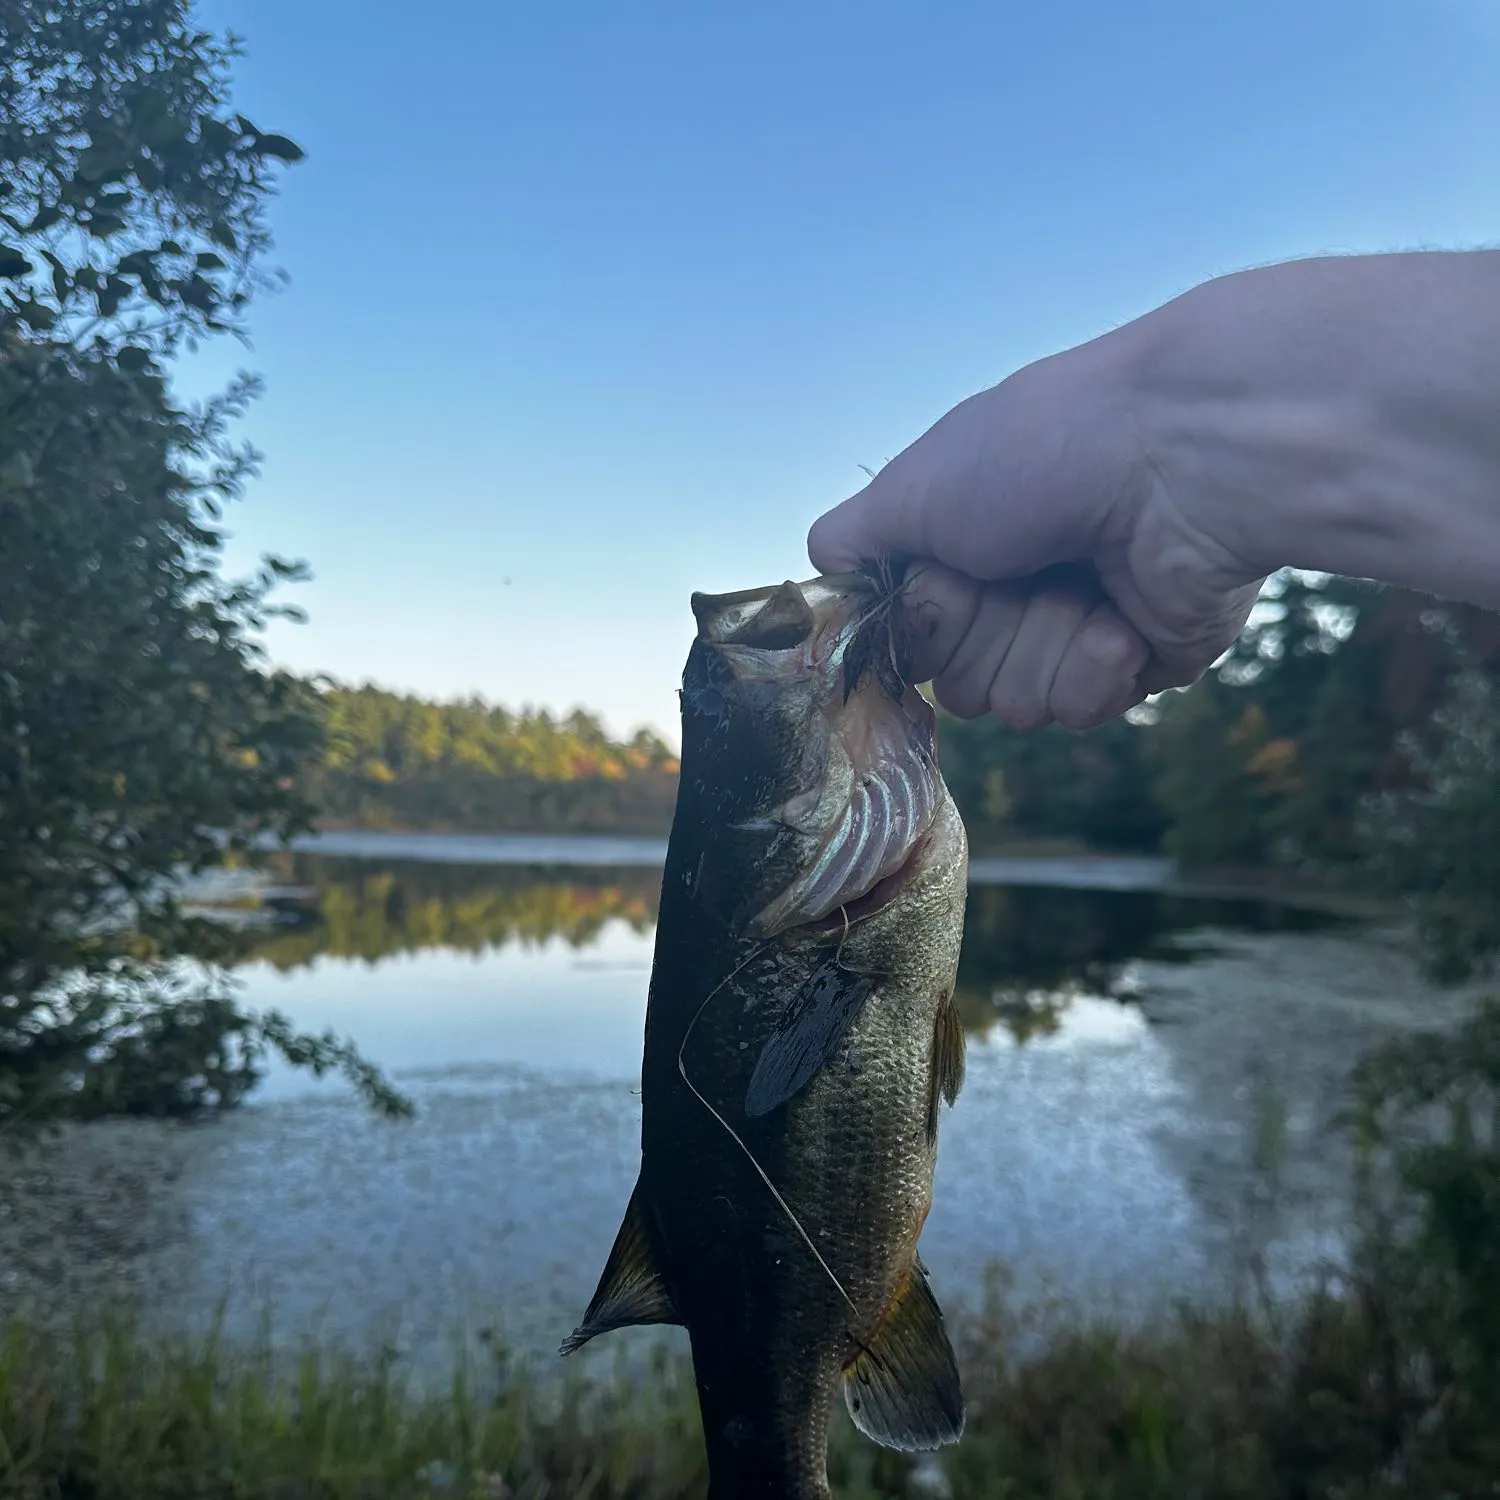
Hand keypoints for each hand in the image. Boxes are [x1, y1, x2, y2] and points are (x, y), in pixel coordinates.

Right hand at [807, 334, 1263, 730]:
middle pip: (959, 685)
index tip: (949, 574)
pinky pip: (1080, 709)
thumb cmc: (1039, 455)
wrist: (1181, 460)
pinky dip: (1095, 665)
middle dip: (986, 634)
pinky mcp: (1138, 662)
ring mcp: (1076, 629)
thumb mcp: (912, 488)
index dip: (924, 620)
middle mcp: (1017, 589)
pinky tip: (1123, 618)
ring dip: (1044, 644)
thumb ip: (850, 542)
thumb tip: (819, 569)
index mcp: (966, 546)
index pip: (911, 639)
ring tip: (1086, 582)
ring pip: (1018, 705)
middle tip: (1025, 568)